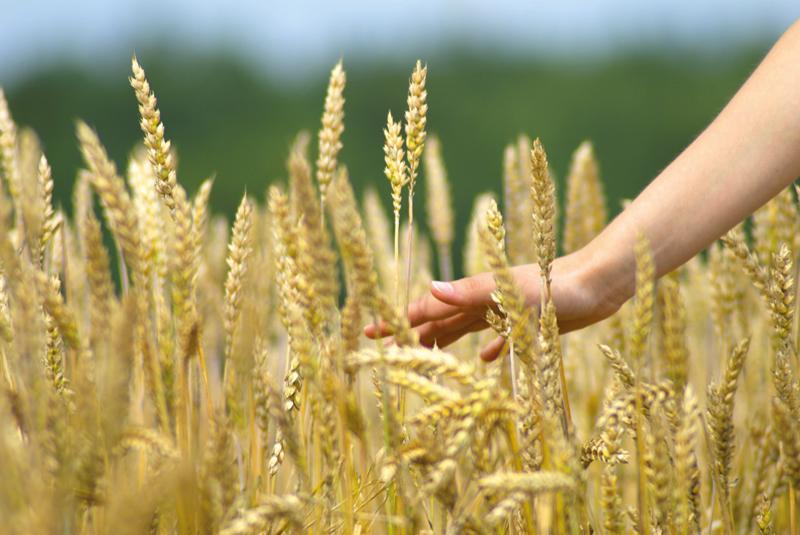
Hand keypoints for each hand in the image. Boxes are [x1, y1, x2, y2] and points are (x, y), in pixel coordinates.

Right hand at [364, 249, 620, 361]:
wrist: (598, 284)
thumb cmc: (557, 286)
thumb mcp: (511, 290)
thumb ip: (471, 291)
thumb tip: (430, 288)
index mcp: (475, 294)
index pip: (428, 307)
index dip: (399, 319)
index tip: (370, 330)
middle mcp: (484, 301)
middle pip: (440, 318)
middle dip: (411, 331)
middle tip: (384, 346)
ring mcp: (505, 311)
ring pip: (464, 327)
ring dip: (441, 338)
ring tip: (421, 351)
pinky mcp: (527, 322)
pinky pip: (500, 337)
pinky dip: (487, 346)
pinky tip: (483, 359)